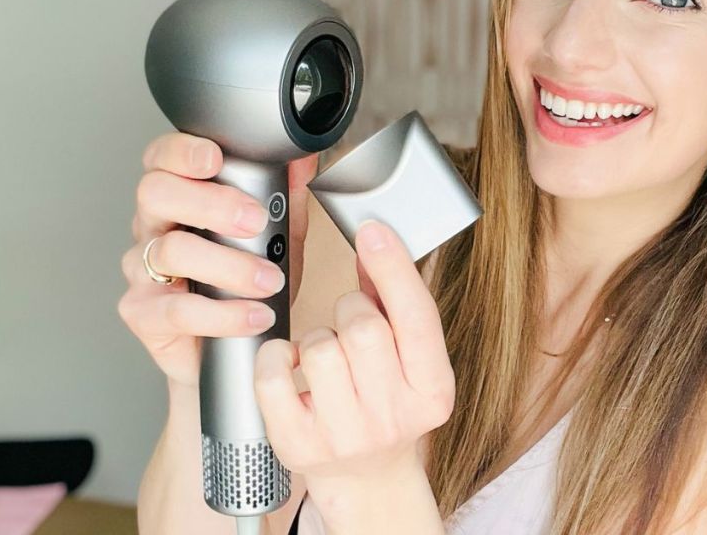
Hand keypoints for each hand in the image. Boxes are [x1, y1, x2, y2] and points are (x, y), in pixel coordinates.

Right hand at [118, 131, 318, 389]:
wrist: (234, 347)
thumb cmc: (245, 280)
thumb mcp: (277, 231)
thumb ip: (287, 192)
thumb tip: (304, 156)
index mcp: (179, 195)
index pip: (162, 158)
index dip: (182, 152)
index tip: (215, 158)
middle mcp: (153, 226)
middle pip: (156, 194)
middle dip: (210, 203)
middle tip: (254, 221)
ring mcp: (142, 269)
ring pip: (169, 252)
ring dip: (229, 265)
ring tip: (270, 279)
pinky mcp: (143, 313)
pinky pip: (176, 309)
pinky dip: (224, 314)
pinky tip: (256, 314)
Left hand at [252, 218, 455, 496]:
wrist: (369, 477)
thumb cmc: (389, 402)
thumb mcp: (409, 356)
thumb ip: (393, 300)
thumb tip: (374, 241)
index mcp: (433, 390)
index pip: (416, 317)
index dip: (393, 267)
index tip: (372, 230)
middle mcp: (394, 417)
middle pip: (362, 326)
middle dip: (350, 310)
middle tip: (350, 327)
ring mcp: (345, 436)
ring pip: (318, 346)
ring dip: (316, 337)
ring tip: (327, 357)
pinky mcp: (298, 445)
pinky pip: (273, 374)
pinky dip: (276, 356)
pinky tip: (292, 365)